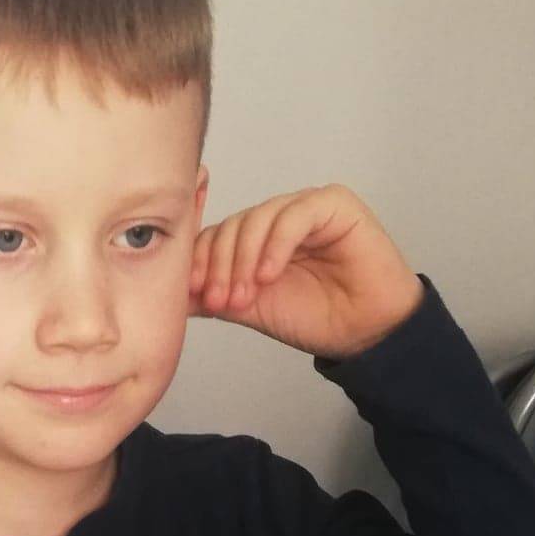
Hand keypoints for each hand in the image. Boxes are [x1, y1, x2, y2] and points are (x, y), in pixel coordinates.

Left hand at [188, 184, 424, 359]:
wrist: (363, 331)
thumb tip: (171, 295)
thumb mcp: (250, 309)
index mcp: (256, 238)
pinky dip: (276, 246)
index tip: (195, 293)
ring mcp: (304, 208)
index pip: (216, 235)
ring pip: (258, 218)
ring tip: (246, 295)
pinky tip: (270, 275)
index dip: (201, 262)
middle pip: (233, 226)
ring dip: (244, 260)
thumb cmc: (314, 316)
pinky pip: (294, 215)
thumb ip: (214, 296)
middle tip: (221, 300)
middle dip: (220, 265)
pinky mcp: (333, 205)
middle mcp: (277, 218)